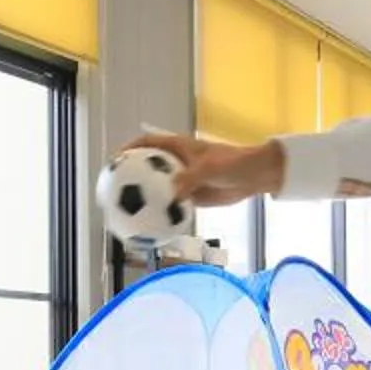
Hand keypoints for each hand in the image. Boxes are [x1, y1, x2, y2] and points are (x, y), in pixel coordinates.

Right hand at [123, 130, 284, 207]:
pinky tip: (152, 226)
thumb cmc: (234, 163)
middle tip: (114, 190)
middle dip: (130, 176)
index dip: (129, 149)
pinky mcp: (191, 196)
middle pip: (147, 167)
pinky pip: (172, 205)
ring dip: (143, 199)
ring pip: (158, 188)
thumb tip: (172, 193)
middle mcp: (177, 162)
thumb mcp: (210, 168)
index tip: (115, 161)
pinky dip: (162, 213)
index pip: (147, 143)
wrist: (255, 176)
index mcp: (178, 147)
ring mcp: (183, 180)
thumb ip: (190, 179)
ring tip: (126, 212)